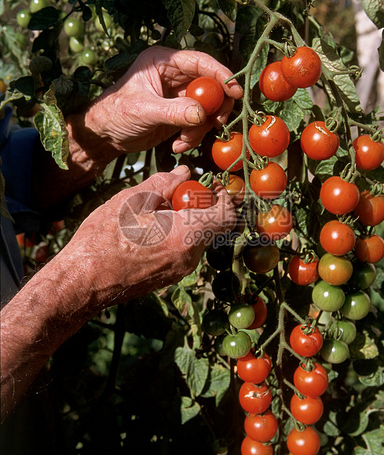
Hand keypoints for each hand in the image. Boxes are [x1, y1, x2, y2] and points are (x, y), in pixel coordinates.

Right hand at [59, 165, 236, 306]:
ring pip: (196, 238)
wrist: (84, 281)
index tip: (210, 184)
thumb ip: (164, 183)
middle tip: (175, 193)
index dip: (225, 196)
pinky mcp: (169, 277)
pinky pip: (183, 251)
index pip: (228, 215)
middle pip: (212, 226)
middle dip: (199, 205)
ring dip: (185, 220)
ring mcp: (180, 270)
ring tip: (154, 211)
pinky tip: (149, 229)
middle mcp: (190, 257)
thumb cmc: (105, 239)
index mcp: (187, 235)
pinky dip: (176, 235)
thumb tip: (184, 173)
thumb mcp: (132, 199)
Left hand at [83, 46, 242, 154]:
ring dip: (201, 128)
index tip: (234, 91)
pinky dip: (193, 137)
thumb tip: (202, 114)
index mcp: (164, 61)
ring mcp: (179, 95)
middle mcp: (174, 75)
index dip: (220, 74)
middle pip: (211, 86)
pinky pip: (199, 124)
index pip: (200, 62)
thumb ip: (173, 112)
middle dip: (216, 107)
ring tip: (183, 141)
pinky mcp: (181, 114)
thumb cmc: (115, 113)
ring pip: (208, 108)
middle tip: (217, 123)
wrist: (105, 136)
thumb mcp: (144, 110)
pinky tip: (177, 145)